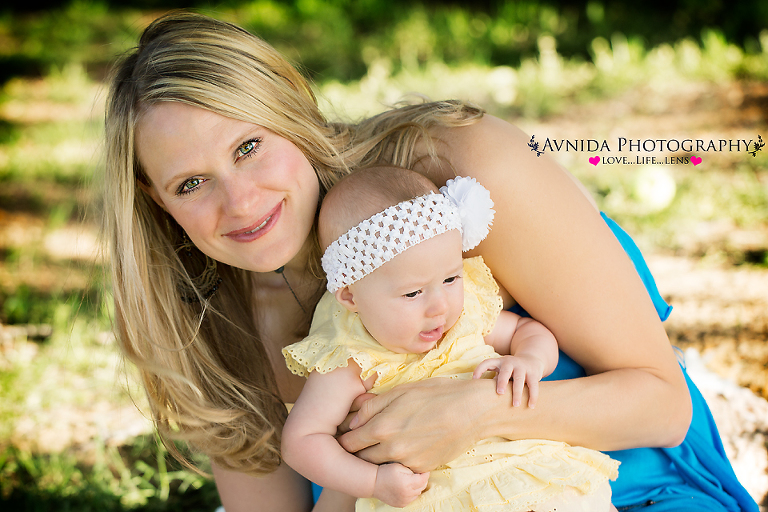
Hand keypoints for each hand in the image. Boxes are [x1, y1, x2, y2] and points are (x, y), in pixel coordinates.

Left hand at [338, 378, 493, 472]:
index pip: (350, 441)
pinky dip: (396, 462)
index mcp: (382, 426)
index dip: (345, 437)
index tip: (347, 433)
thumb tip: (353, 422)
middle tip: (361, 440)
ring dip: (376, 457)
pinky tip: (404, 447)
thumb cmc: (436, 395)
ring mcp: (406, 462)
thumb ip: (372, 407)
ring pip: (379, 466)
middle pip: (361, 458)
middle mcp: (391, 449)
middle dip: (357, 450)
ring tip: (383, 442)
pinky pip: (399, 469)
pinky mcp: (421, 470)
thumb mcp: (401, 391)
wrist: (471, 411)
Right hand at [373, 463, 428, 507]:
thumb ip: (412, 470)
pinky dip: (412, 493)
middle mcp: (407, 494)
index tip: (424, 469)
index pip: (424, 479)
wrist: (373, 483)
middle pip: (422, 487)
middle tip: (418, 473)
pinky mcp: (401, 504)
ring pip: (418, 493)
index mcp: (408, 483)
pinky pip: (411, 499)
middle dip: (422, 480)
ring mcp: (404, 501)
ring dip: (417, 487)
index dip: (425, 473)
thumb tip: (421, 472)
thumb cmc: (386, 472)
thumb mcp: (399, 466)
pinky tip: (406, 487)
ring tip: (411, 480)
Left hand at [473, 355, 544, 407]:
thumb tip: (483, 396)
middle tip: (500, 393)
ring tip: (516, 405)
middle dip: (502, 381)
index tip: (474, 379)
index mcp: (500, 362)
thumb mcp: (502, 370)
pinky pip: (534, 385)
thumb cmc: (512, 370)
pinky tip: (531, 406)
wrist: (532, 359)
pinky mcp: (534, 373)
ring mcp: (523, 367)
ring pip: (519, 379)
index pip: (487, 362)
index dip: (480, 369)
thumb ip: (495, 379)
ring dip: (517, 392)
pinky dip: (533, 396)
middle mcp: (510, 363)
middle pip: (505, 371)